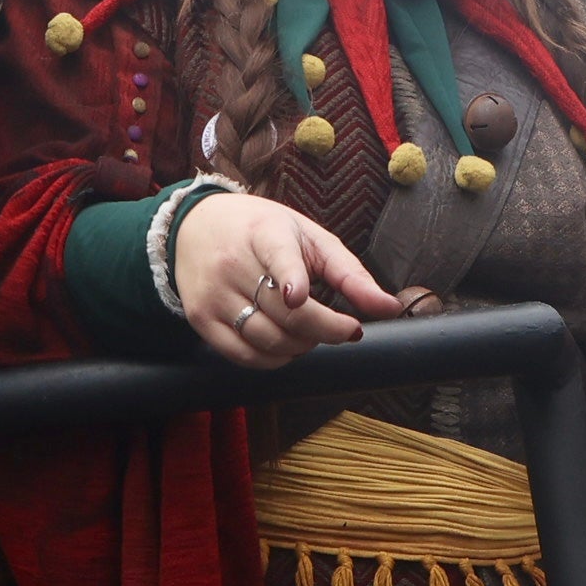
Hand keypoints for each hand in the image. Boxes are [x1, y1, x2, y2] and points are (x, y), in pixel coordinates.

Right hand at [170, 192, 402, 368]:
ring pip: (267, 339)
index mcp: (265, 233)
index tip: (298, 296)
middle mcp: (232, 263)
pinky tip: (284, 344)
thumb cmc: (262, 231)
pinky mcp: (200, 317)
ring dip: (301, 347)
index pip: (277, 257)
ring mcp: (213, 293)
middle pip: (287, 314)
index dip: (289, 278)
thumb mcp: (308, 238)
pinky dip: (272, 360)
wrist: (195, 225)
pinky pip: (242, 355)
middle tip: (344, 327)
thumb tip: (391, 308)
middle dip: (327, 329)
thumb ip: (350, 273)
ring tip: (310, 332)